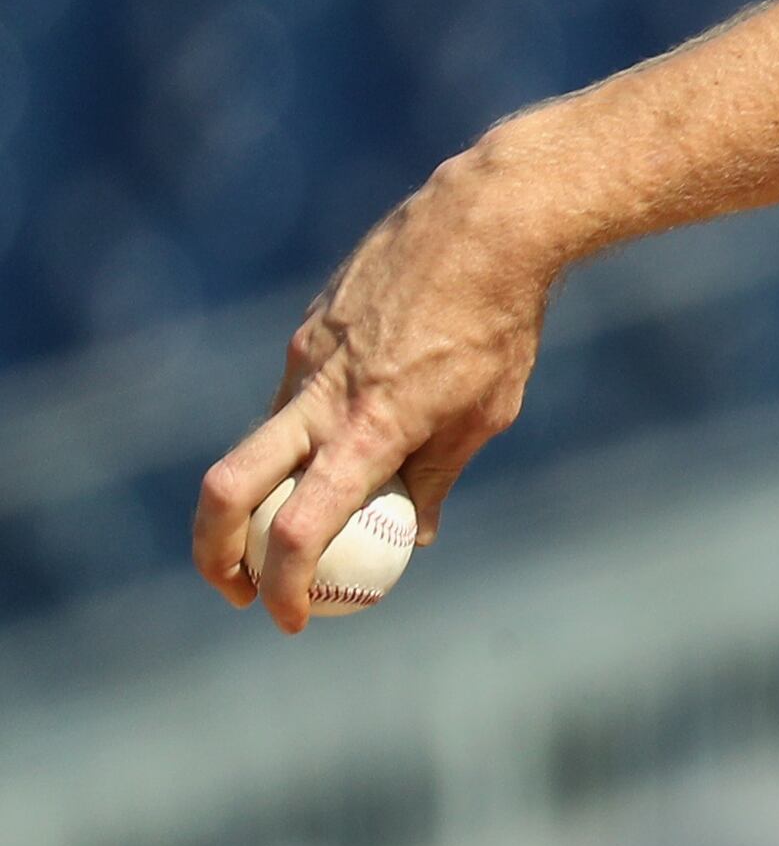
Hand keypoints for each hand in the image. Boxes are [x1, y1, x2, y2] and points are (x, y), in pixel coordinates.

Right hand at [194, 147, 556, 631]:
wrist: (485, 225)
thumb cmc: (499, 327)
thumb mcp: (485, 416)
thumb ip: (436, 478)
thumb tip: (411, 536)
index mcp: (370, 428)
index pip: (300, 529)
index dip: (283, 587)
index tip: (290, 619)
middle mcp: (322, 394)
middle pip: (226, 488)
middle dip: (213, 551)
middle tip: (237, 588)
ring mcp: (306, 357)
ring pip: (261, 440)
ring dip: (272, 486)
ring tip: (326, 500)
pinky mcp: (308, 330)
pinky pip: (291, 397)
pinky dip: (305, 430)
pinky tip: (359, 417)